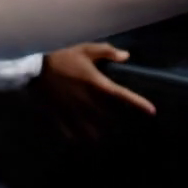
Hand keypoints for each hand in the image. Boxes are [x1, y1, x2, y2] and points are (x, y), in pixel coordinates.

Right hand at [40, 42, 155, 140]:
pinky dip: (76, 136)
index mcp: (96, 83)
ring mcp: (74, 110)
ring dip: (96, 133)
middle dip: (114, 121)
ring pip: (90, 130)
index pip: (122, 95)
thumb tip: (125, 56)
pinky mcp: (60, 115)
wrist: (35, 67)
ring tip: (99, 137)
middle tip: (119, 123)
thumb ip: (106, 52)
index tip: (152, 111)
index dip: (138, 103)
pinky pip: (70, 132)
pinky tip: (77, 138)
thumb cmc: (61, 56)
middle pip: (108, 117)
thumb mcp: (84, 49)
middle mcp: (87, 100)